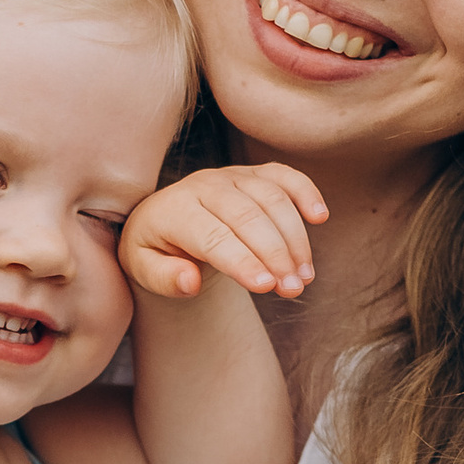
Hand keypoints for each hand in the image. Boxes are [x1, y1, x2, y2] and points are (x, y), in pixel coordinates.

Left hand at [119, 164, 326, 305]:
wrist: (161, 221)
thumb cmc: (156, 250)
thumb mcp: (143, 269)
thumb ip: (162, 278)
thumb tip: (189, 281)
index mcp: (174, 209)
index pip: (213, 236)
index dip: (242, 260)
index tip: (266, 286)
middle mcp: (204, 184)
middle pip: (248, 216)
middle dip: (275, 254)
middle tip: (293, 289)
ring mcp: (232, 175)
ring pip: (271, 198)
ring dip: (295, 238)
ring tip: (304, 276)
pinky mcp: (254, 173)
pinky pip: (284, 176)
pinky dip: (305, 192)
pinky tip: (320, 217)